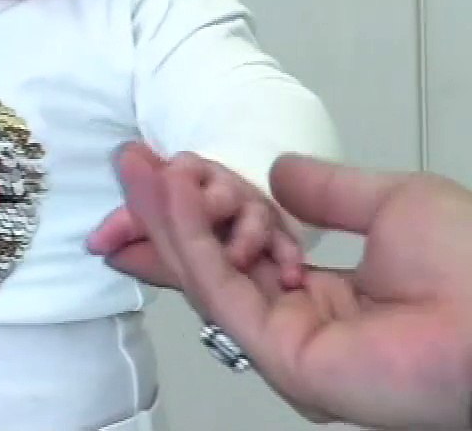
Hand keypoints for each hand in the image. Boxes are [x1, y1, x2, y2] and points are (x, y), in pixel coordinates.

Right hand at [115, 143, 471, 429]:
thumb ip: (328, 190)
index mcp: (328, 297)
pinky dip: (191, 238)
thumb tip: (278, 172)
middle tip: (128, 164)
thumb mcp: (395, 202)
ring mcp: (286, 345)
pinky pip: (222, 291)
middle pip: (209, 267)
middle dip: (162, 216)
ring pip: (206, 276)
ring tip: (138, 165)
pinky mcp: (281, 358)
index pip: (240, 257)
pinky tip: (174, 191)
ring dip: (167, 217)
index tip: (163, 173)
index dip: (197, 217)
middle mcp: (299, 324)